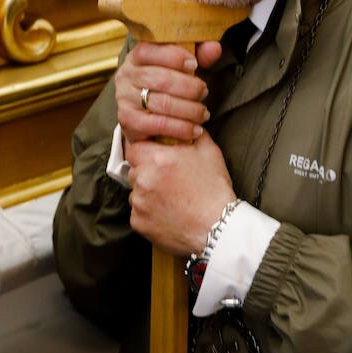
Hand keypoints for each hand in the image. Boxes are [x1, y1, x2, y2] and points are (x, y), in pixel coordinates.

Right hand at [115, 40, 221, 148]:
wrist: (146, 112)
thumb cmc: (167, 82)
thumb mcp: (181, 64)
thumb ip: (199, 54)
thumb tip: (214, 48)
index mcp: (136, 56)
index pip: (150, 51)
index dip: (175, 57)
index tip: (194, 64)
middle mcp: (126, 76)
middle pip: (162, 79)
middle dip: (190, 87)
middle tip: (204, 92)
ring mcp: (124, 99)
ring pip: (163, 104)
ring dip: (190, 110)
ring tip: (203, 113)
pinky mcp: (128, 122)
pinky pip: (159, 125)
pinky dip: (182, 128)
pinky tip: (195, 129)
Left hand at [127, 130, 235, 254]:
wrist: (217, 227)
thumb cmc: (214, 190)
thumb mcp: (209, 152)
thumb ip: (193, 134)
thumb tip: (188, 125)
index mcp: (157, 158)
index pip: (134, 148)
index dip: (144, 151)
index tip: (154, 157)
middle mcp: (143, 179)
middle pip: (134, 170)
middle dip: (146, 172)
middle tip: (167, 179)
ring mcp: (139, 203)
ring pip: (136, 192)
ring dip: (147, 193)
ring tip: (170, 198)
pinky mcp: (138, 223)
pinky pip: (138, 213)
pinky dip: (149, 212)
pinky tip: (168, 213)